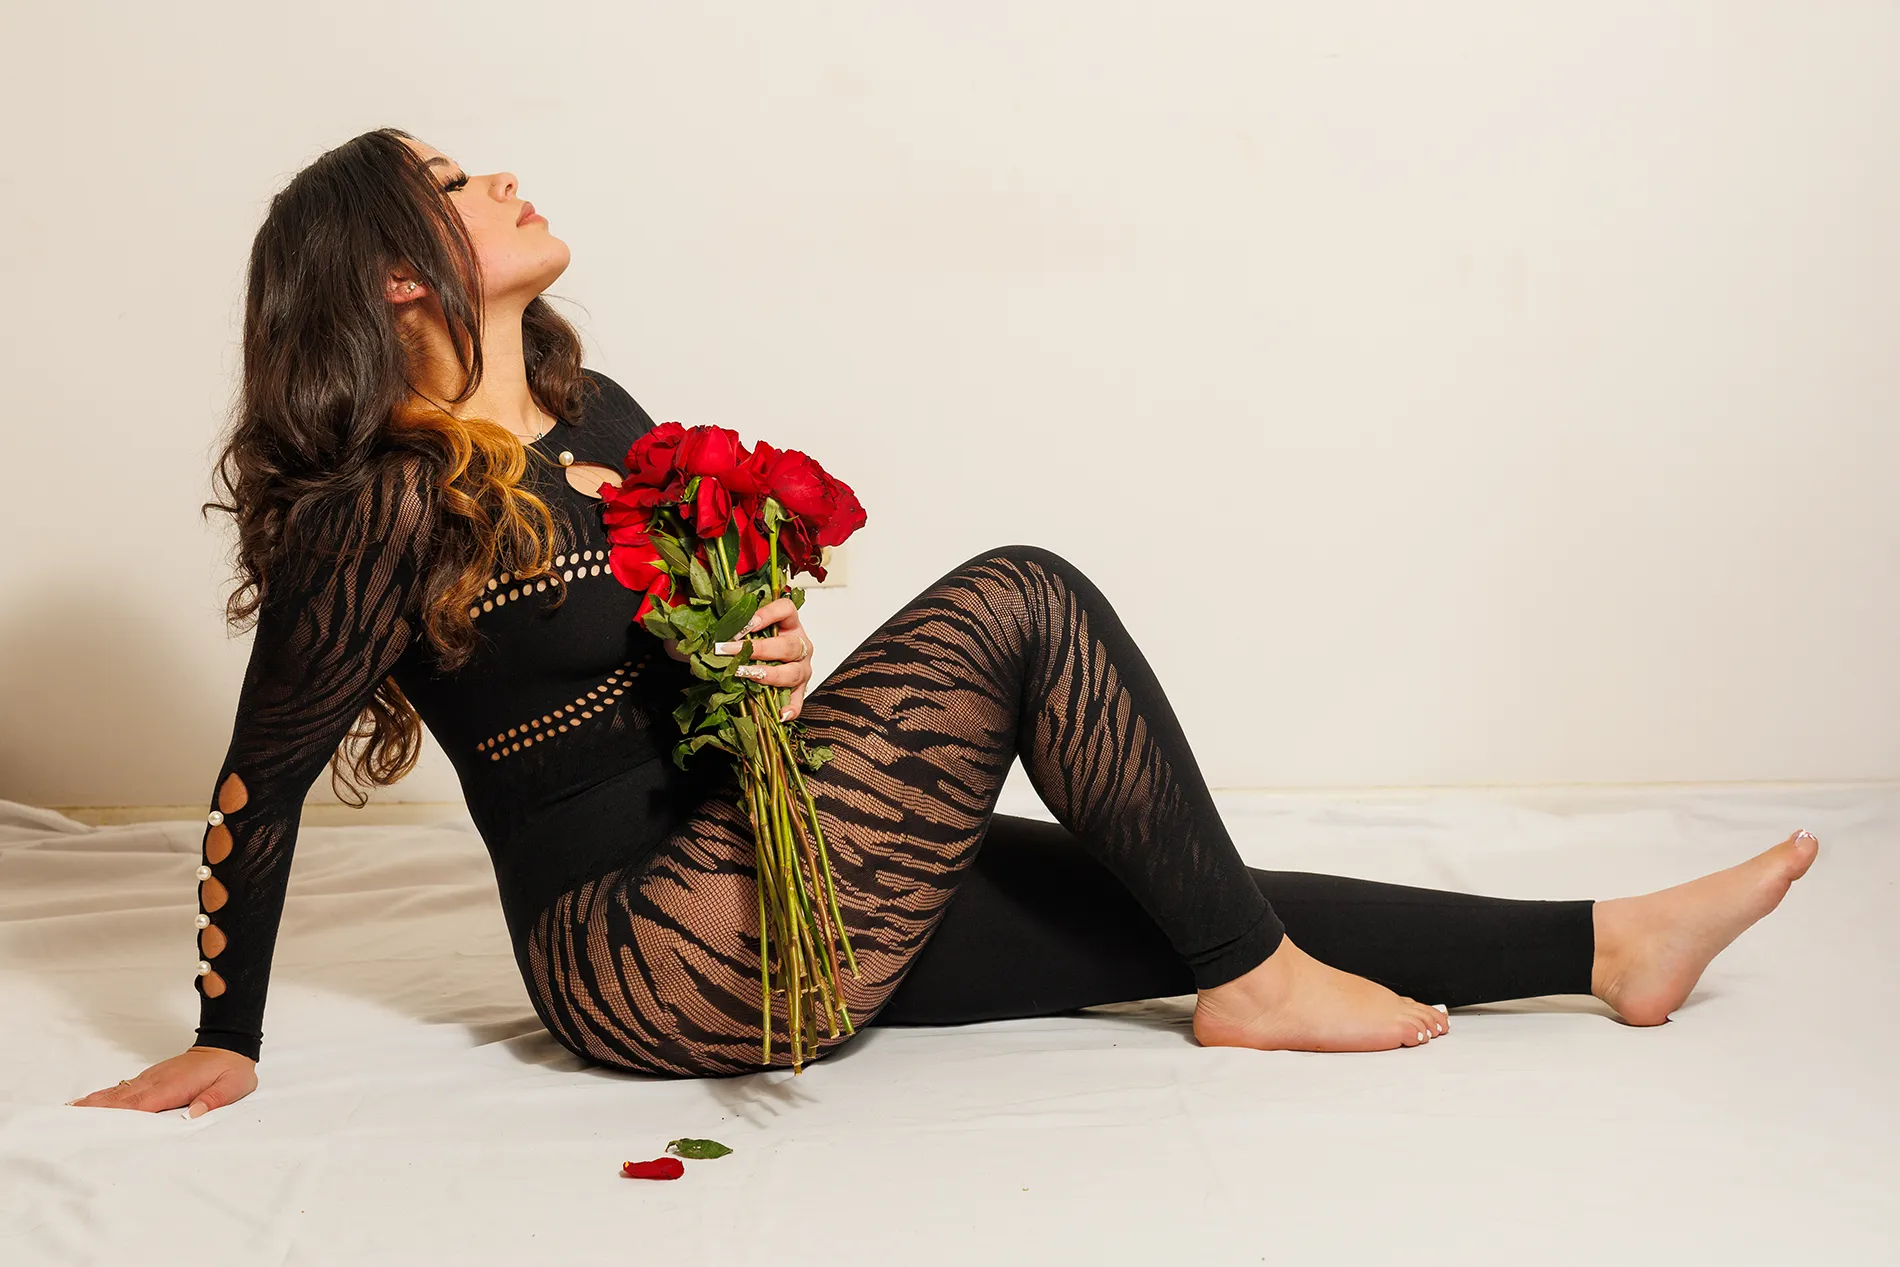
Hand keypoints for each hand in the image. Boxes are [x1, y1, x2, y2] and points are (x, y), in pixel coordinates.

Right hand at [67, 1046, 258, 1117]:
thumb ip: (214, 1100)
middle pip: (123, 1098)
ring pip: (120, 1092)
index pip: (144, 1103)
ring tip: (70, 1111)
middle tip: (69, 1119)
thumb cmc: (231, 1070)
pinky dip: (106, 1096)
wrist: (229, 1048)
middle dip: (97, 1109)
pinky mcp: (152, 1078)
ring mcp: (153, 1078)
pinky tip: (90, 1102)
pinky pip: (125, 1089)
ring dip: (96, 1102)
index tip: (97, 1122)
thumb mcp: (232, 1087)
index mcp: (176, 1085)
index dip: (121, 1114)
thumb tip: (195, 1114)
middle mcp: (158, 1080)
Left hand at [661, 595, 815, 720]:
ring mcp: (801, 666)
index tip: (746, 624)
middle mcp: (799, 643)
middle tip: (729, 651)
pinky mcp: (799, 687)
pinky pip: (799, 699)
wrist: (755, 658)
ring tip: (748, 676)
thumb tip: (692, 637)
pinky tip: (780, 714)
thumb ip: (721, 626)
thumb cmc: (746, 641)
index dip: (769, 614)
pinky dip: (792, 707)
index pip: (786, 609)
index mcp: (787, 622)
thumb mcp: (734, 629)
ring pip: (795, 671)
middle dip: (758, 649)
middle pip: (788, 645)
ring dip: (770, 675)